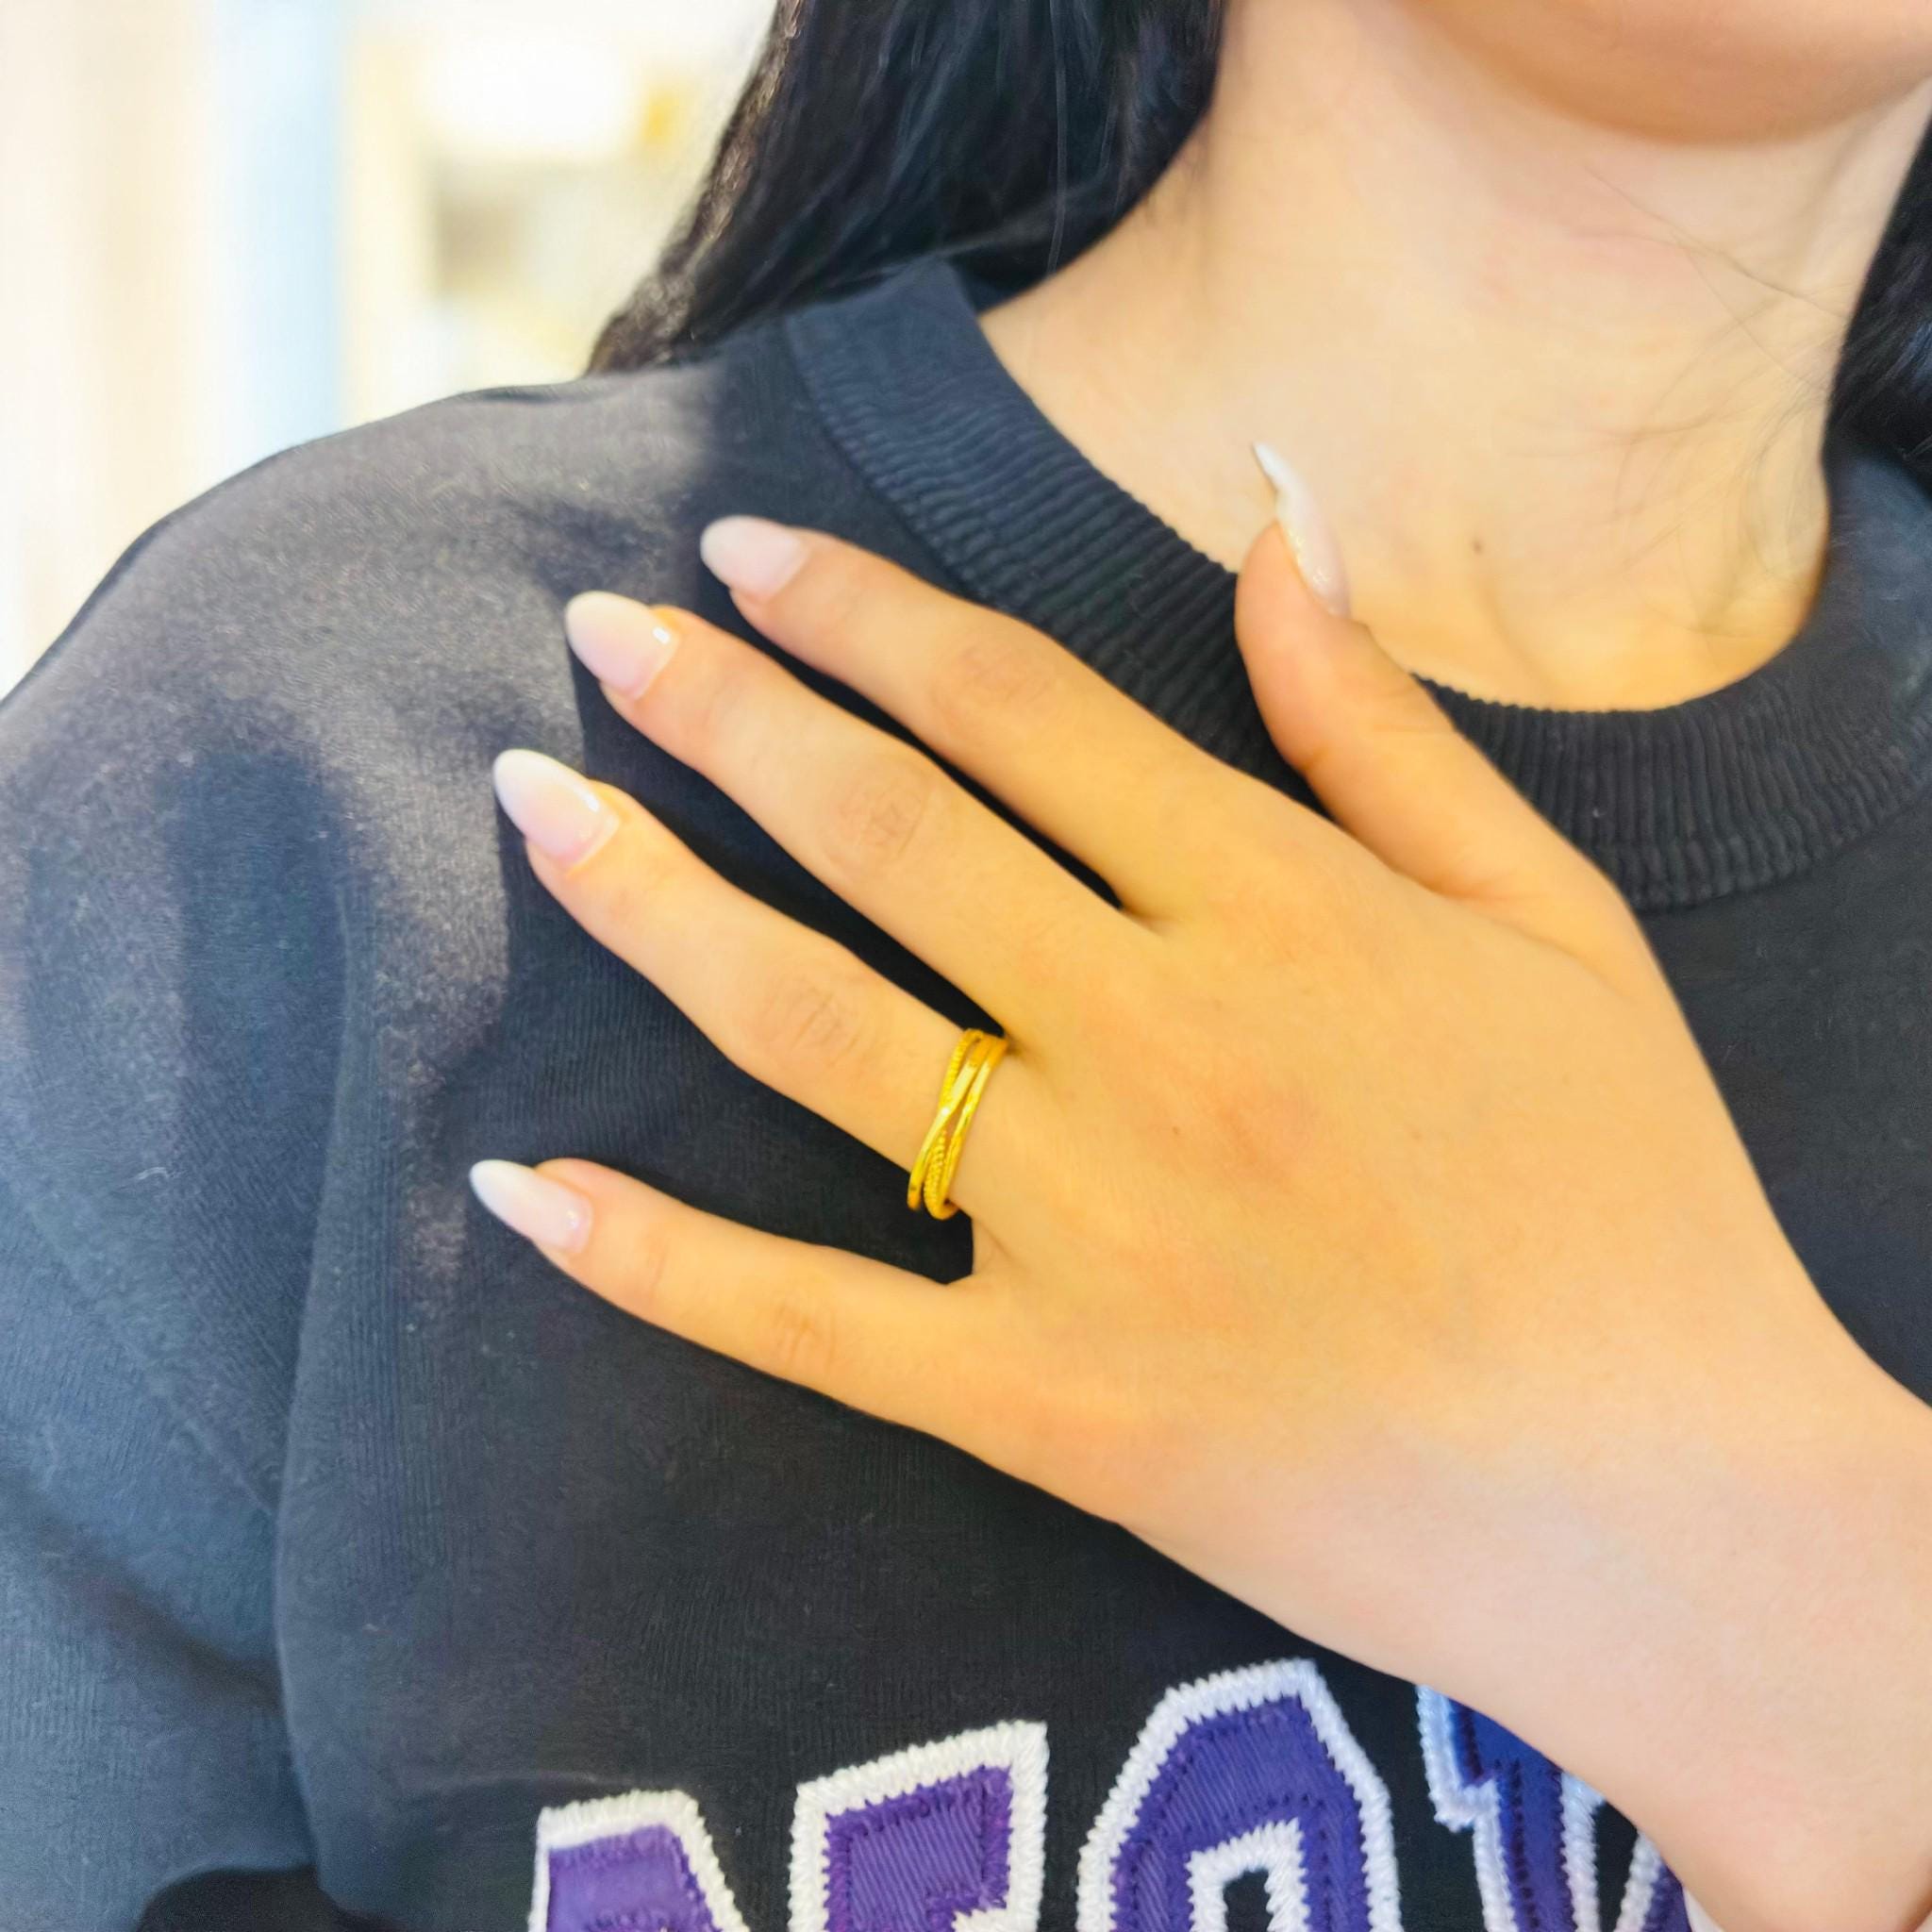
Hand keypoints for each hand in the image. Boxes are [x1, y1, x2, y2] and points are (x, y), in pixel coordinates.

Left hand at [476, 505, 1931, 1931]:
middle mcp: (1155, 1039)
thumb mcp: (1559, 924)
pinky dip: (652, 1254)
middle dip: (725, 713)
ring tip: (533, 805)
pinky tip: (517, 1182)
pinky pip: (806, 1317)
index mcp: (1279, 909)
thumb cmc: (1634, 1197)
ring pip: (811, 1030)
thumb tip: (1268, 546)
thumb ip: (1390, 736)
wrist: (1671, 1503)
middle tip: (598, 637)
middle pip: (886, 834)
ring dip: (651, 903)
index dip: (867, 615)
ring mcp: (1084, 1225)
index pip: (1020, 712)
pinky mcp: (1042, 1401)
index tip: (750, 555)